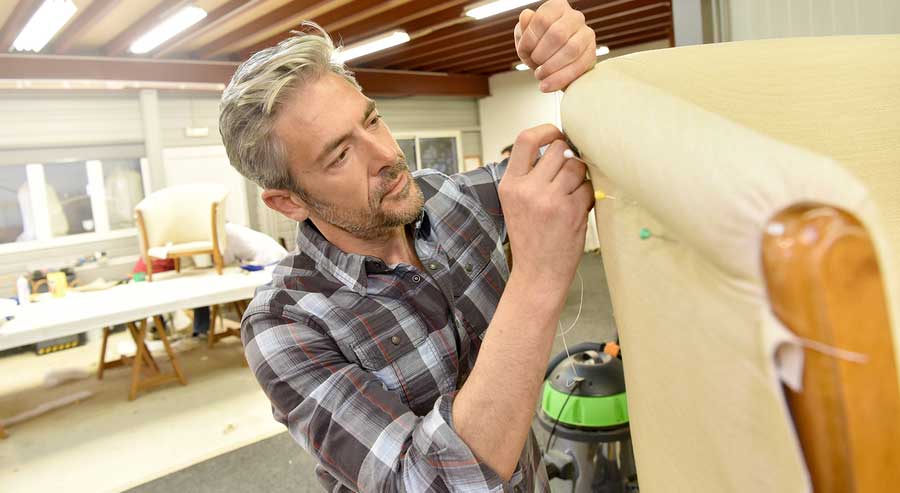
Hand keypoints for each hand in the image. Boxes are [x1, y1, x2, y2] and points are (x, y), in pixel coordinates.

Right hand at [498, 124, 593, 294]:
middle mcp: (528, 189)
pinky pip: (588, 188)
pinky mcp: (571, 211)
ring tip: (571, 196)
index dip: (545, 130)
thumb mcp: (515, 203)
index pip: (525, 139)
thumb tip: (558, 146)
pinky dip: (586, 197)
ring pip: (577, 166)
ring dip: (579, 177)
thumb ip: (529, 175)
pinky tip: (576, 211)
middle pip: (559, 150)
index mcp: (510, 185)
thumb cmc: (530, 238)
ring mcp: (550, 200)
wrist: (537, 274)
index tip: (556, 135)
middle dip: (568, 158)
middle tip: (566, 176)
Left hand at [514, 0, 596, 91]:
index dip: (530, 39)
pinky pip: (579, 66)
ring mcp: (586, 34)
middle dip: (541, 55)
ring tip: (540, 75)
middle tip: (534, 64)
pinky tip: (548, 85)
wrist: (554, 66)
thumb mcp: (525, 37)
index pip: (542, 19)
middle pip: (557, 34)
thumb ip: (524, 27)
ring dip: (551, 67)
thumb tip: (526, 15)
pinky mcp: (592, 53)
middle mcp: (574, 17)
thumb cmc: (538, 48)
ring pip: (571, 49)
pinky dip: (560, 78)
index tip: (524, 52)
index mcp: (556, 7)